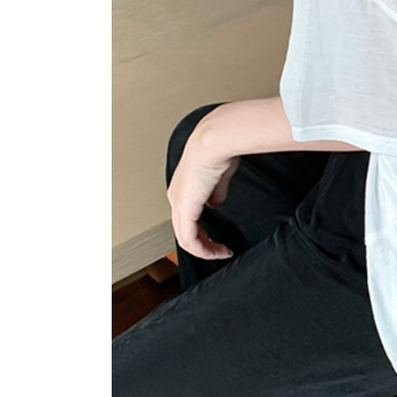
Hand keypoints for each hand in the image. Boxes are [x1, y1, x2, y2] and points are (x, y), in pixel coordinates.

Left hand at [167, 116, 240, 260]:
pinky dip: (204, 249)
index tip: (219, 238)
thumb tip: (217, 202)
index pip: (187, 217)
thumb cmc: (219, 150)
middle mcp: (176, 197)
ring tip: (220, 253)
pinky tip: (217, 251)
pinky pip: (190, 239)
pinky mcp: (185, 209)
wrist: (216, 142)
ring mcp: (178, 204)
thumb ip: (217, 191)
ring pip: (185, 238)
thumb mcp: (220, 175)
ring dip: (204, 249)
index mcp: (184, 188)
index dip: (202, 231)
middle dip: (204, 244)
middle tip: (220, 251)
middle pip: (184, 231)